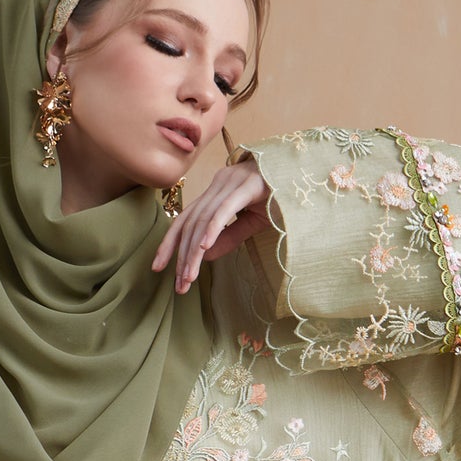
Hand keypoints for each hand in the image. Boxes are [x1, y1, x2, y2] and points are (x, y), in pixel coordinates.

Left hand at [152, 159, 268, 293]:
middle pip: (191, 222)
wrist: (302, 175)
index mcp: (217, 190)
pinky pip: (225, 210)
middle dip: (181, 256)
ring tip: (189, 277)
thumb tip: (204, 256)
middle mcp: (220, 183)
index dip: (170, 243)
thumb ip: (227, 237)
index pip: (186, 218)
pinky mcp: (249, 186)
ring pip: (204, 220)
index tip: (158, 268)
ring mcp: (233, 182)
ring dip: (194, 251)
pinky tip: (204, 249)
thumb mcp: (250, 223)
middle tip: (179, 285)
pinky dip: (213, 229)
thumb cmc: (279, 197)